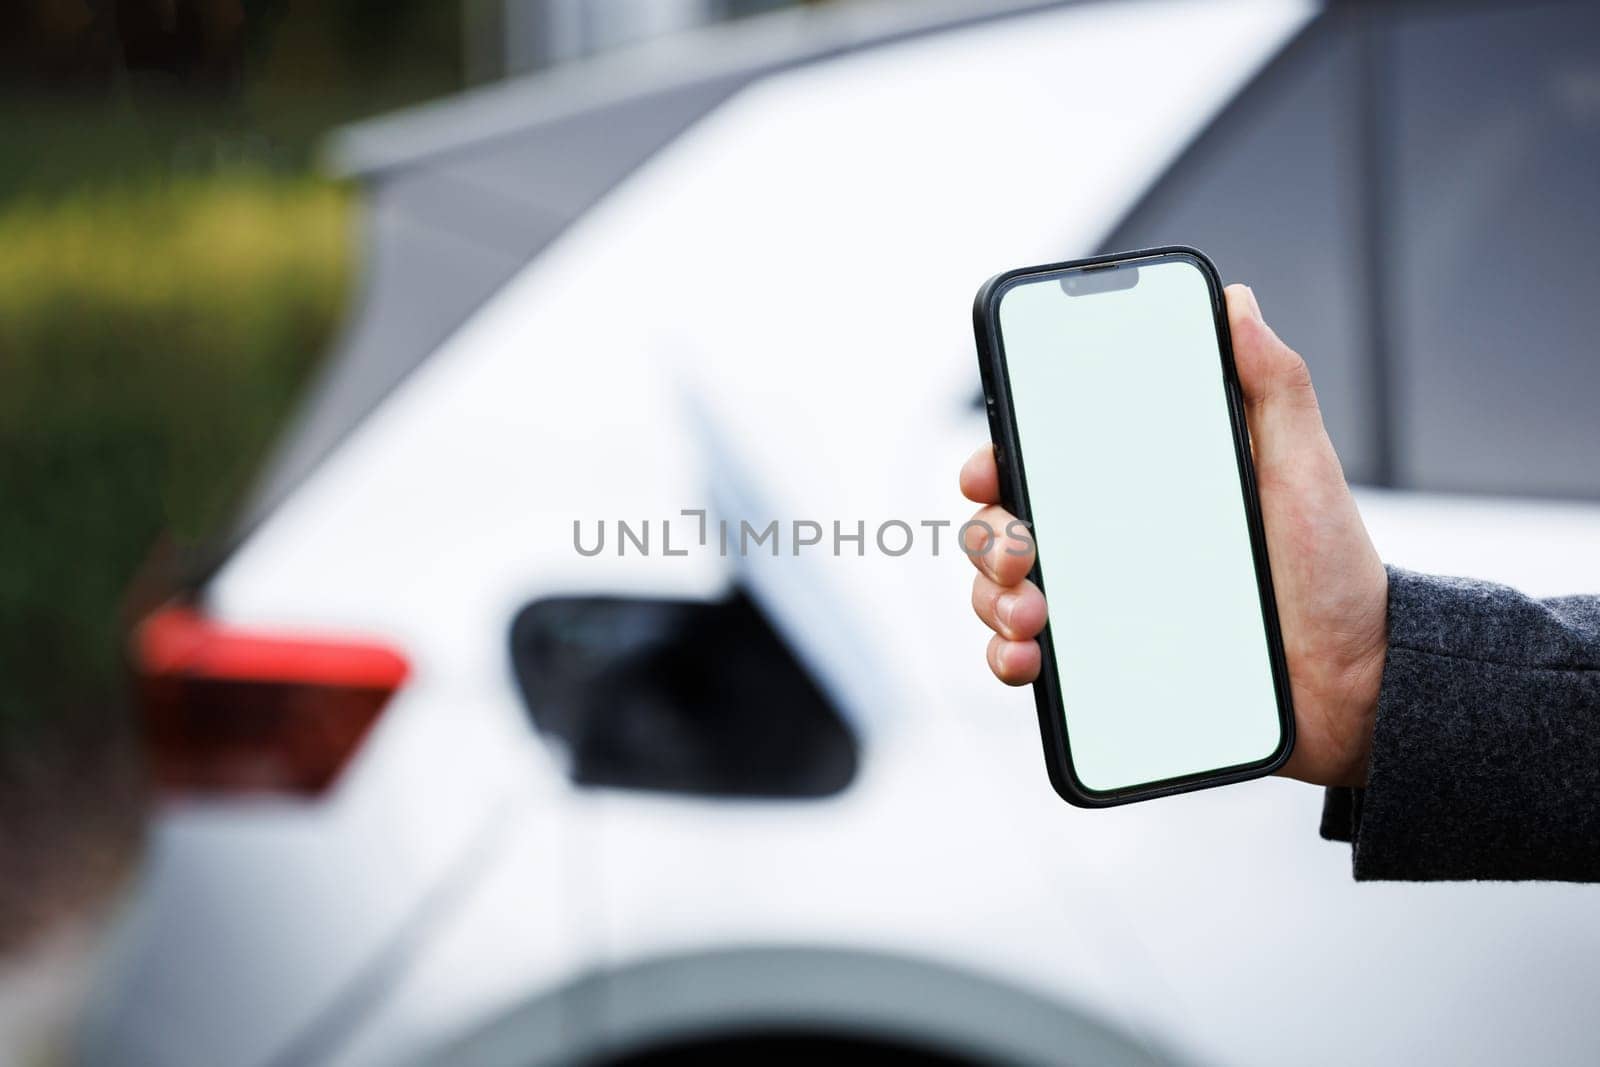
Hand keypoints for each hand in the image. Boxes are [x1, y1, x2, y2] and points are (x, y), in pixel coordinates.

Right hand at [960, 284, 1388, 787]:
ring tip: (1032, 616)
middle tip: (1020, 551)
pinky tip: (1028, 659)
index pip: (1045, 460)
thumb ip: (1274, 387)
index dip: (999, 456)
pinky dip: (1007, 657)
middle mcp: (1109, 545)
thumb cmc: (1333, 573)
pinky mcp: (1103, 670)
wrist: (1360, 683)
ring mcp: (1100, 609)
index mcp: (1141, 490)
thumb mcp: (1304, 470)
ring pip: (1001, 592)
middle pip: (1007, 525)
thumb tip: (1238, 304)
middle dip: (990, 536)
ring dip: (992, 599)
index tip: (990, 467)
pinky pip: (1026, 659)